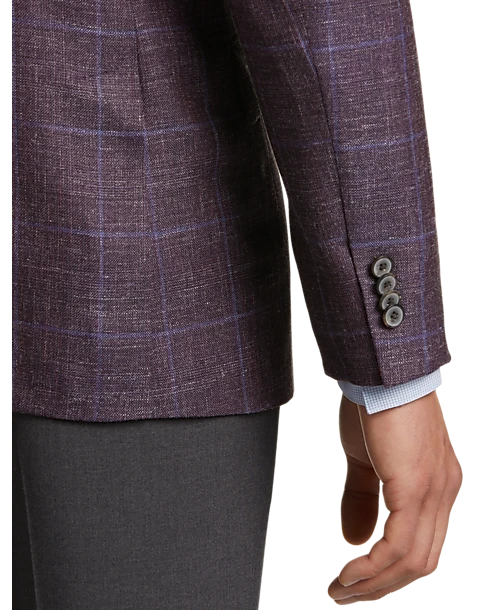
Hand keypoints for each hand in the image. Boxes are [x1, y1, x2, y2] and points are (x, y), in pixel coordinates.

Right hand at [327, 391, 462, 604]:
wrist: (380, 372)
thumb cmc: (375, 406)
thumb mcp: (365, 460)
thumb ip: (362, 500)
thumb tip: (355, 540)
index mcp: (436, 486)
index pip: (421, 544)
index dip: (390, 570)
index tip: (359, 582)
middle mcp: (443, 492)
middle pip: (420, 561)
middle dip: (381, 586)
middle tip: (346, 596)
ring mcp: (435, 491)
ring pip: (413, 560)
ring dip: (374, 583)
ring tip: (341, 591)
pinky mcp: (418, 487)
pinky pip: (399, 544)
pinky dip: (373, 566)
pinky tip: (349, 572)